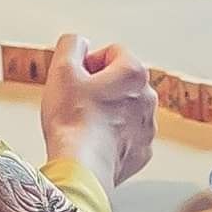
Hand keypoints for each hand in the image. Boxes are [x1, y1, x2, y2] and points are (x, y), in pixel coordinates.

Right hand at [40, 34, 156, 196]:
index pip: (112, 52)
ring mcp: (148, 126)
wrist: (81, 169)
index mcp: (134, 72)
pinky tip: (93, 144)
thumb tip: (78, 42)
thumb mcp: (62, 70)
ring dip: (107, 112)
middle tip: (75, 102)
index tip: (74, 80)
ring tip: (82, 125)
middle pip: (120, 81)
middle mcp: (149, 96)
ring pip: (125, 109)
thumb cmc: (72, 119)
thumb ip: (71, 45)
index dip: (88, 63)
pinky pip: (127, 137)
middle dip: (99, 88)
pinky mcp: (142, 151)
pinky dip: (112, 138)